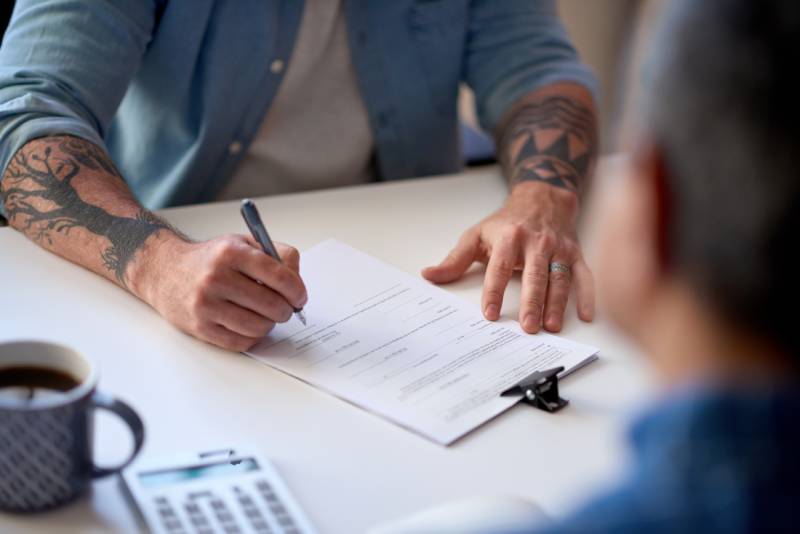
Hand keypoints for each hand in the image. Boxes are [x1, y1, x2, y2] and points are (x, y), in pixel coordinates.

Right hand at [135, 234, 306, 350]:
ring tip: (265, 315)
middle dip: (286, 310)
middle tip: (285, 308)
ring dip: (270, 324)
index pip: (279, 276)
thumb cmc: (210, 259)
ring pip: (259, 327)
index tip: (300, 297)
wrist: (165, 271)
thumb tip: (297, 282)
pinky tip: (250, 325)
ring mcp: (206, 305)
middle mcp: (217, 278)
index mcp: (231, 253)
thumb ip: (276, 255)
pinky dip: (253, 336)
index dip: (297, 291)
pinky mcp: (200, 327)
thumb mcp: (242, 243)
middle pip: (272, 305)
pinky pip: (241, 342)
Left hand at [422, 181, 593, 332]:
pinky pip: (584, 276)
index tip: (489, 313)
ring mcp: (558, 248)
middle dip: (531, 302)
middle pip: (533, 275)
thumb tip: (429, 276)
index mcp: (509, 237)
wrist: (542, 198)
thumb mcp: (476, 235)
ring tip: (551, 326)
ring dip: (557, 304)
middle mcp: (536, 242)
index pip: (499, 267)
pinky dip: (588, 296)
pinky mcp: (576, 253)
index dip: (494, 291)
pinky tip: (587, 316)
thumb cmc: (506, 222)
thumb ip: (454, 260)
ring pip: (559, 279)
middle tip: (528, 327)